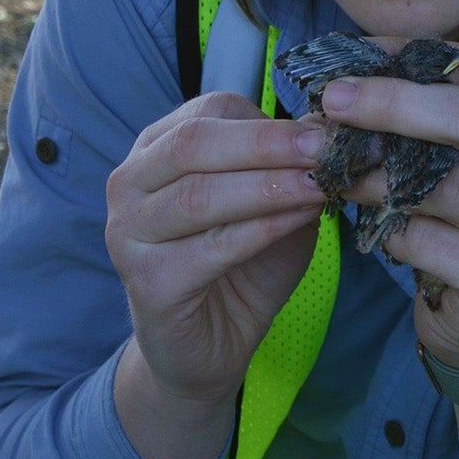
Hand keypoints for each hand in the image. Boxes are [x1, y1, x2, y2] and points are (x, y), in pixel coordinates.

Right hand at [105, 93, 325, 409]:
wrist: (210, 346)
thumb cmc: (242, 266)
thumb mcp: (274, 205)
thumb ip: (290, 167)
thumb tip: (328, 127)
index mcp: (156, 150)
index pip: (209, 112)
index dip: (270, 120)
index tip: (326, 132)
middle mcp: (130, 183)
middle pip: (195, 143)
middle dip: (267, 144)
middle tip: (324, 151)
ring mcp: (129, 232)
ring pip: (200, 194)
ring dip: (268, 187)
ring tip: (319, 187)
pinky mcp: (147, 281)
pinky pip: (210, 247)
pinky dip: (261, 229)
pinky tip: (299, 220)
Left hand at [319, 46, 458, 369]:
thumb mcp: (458, 156)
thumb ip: (424, 112)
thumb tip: (347, 73)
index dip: (408, 57)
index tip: (350, 58)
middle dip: (392, 102)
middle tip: (332, 100)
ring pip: (443, 185)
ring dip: (374, 173)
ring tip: (331, 166)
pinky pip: (427, 241)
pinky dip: (386, 229)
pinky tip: (368, 226)